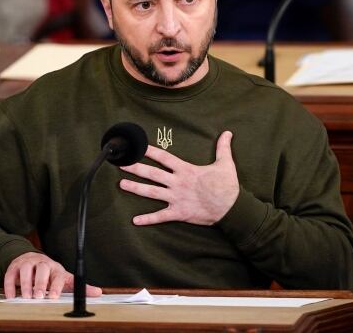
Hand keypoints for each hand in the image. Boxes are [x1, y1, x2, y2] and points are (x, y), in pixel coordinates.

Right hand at [3, 252, 101, 298]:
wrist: (32, 260)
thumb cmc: (50, 275)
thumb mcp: (65, 280)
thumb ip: (80, 287)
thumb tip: (98, 293)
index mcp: (56, 268)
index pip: (57, 275)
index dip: (55, 285)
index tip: (53, 297)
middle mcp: (42, 263)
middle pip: (42, 269)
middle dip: (40, 283)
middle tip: (38, 296)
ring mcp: (27, 263)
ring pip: (26, 270)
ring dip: (25, 284)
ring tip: (25, 297)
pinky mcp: (14, 267)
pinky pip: (10, 274)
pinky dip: (10, 285)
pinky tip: (11, 296)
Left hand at [119, 131, 239, 225]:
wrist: (231, 208)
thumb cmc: (227, 186)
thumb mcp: (226, 163)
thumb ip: (223, 147)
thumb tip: (228, 132)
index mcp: (186, 170)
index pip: (164, 157)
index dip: (150, 151)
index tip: (137, 146)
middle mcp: (178, 183)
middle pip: (152, 174)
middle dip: (135, 168)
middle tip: (121, 164)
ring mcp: (177, 198)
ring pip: (152, 192)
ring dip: (136, 188)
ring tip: (121, 184)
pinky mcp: (179, 213)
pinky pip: (160, 216)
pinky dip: (148, 219)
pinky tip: (135, 220)